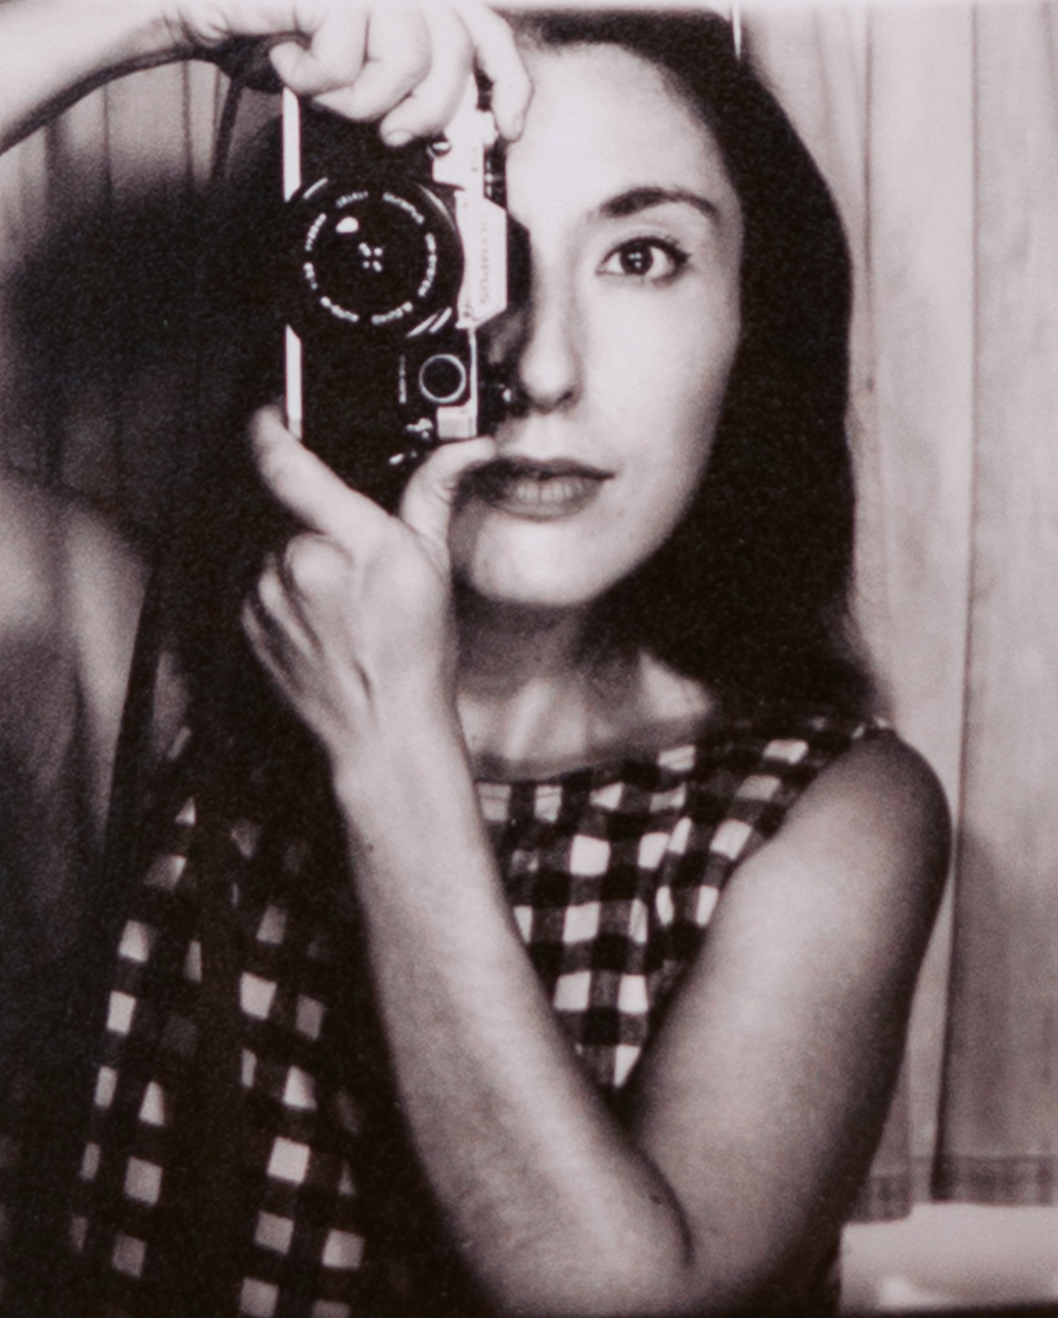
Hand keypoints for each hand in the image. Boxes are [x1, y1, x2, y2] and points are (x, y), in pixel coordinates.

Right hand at [164, 0, 530, 141]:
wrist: (201, 7)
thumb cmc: (272, 32)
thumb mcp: (353, 69)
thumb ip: (402, 82)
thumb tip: (441, 131)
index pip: (487, 31)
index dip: (506, 84)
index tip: (504, 128)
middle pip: (455, 54)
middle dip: (424, 111)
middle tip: (389, 129)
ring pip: (408, 60)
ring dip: (362, 98)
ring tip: (326, 88)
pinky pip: (348, 56)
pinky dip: (315, 79)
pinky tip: (291, 60)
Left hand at [242, 406, 494, 771]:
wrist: (381, 730)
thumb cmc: (414, 656)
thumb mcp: (432, 566)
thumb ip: (432, 495)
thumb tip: (465, 450)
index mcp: (344, 540)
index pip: (283, 462)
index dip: (269, 425)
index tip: (272, 412)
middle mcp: (294, 562)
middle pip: (285, 506)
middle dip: (312, 514)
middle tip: (350, 548)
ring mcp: (264, 595)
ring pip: (273, 545)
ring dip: (299, 553)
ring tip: (339, 593)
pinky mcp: (248, 623)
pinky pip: (260, 583)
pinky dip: (285, 587)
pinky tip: (320, 615)